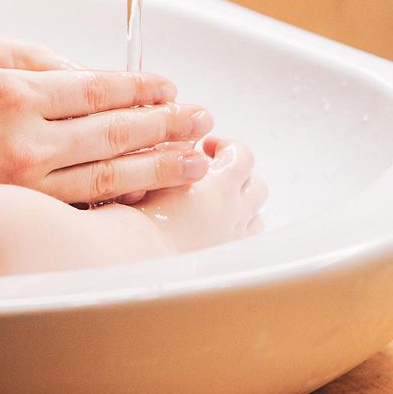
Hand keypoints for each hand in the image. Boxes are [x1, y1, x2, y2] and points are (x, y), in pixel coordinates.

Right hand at [0, 62, 213, 204]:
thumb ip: (28, 63)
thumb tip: (83, 74)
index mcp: (12, 93)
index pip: (96, 89)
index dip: (140, 89)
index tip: (171, 88)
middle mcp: (21, 140)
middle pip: (112, 133)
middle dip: (164, 126)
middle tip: (203, 121)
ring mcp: (18, 184)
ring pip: (104, 175)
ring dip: (155, 166)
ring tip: (194, 161)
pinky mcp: (9, 213)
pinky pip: (75, 208)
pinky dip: (116, 201)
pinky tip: (145, 197)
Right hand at [134, 137, 266, 252]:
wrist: (136, 256)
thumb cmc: (138, 214)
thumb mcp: (149, 168)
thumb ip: (170, 149)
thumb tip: (183, 135)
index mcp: (218, 184)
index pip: (241, 154)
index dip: (226, 145)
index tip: (206, 146)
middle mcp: (233, 211)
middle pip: (255, 184)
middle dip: (238, 174)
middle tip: (213, 173)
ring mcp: (233, 238)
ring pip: (256, 216)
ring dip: (241, 203)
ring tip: (216, 202)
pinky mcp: (225, 259)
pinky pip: (245, 241)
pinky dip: (238, 229)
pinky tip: (214, 228)